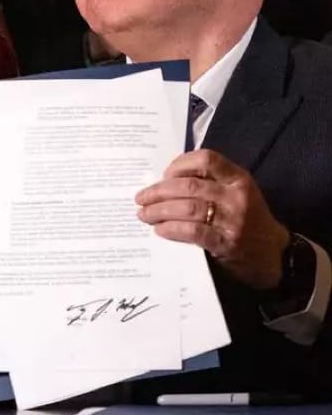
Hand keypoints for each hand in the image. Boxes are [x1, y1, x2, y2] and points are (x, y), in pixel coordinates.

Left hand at [136, 150, 290, 290]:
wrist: (274, 254)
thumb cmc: (248, 219)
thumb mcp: (236, 193)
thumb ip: (210, 183)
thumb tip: (164, 182)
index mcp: (238, 178)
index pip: (206, 159)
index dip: (179, 164)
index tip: (163, 175)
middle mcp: (236, 196)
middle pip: (188, 186)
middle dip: (158, 192)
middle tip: (141, 198)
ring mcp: (233, 220)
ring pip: (187, 208)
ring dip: (159, 211)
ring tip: (144, 215)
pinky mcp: (226, 242)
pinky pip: (192, 232)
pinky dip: (171, 229)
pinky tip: (160, 230)